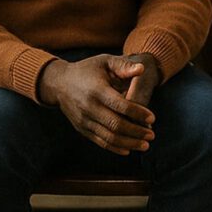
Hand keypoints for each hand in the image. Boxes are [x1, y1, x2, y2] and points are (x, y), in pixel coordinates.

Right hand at [38, 55, 155, 155]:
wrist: (59, 83)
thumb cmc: (88, 70)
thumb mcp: (105, 61)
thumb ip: (124, 65)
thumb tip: (142, 69)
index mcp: (97, 90)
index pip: (120, 105)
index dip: (137, 113)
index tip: (152, 118)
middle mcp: (89, 108)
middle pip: (115, 124)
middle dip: (136, 132)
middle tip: (152, 135)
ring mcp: (83, 120)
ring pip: (107, 137)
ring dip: (128, 143)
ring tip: (145, 145)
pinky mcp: (81, 128)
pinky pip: (98, 141)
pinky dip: (114, 147)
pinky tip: (128, 150)